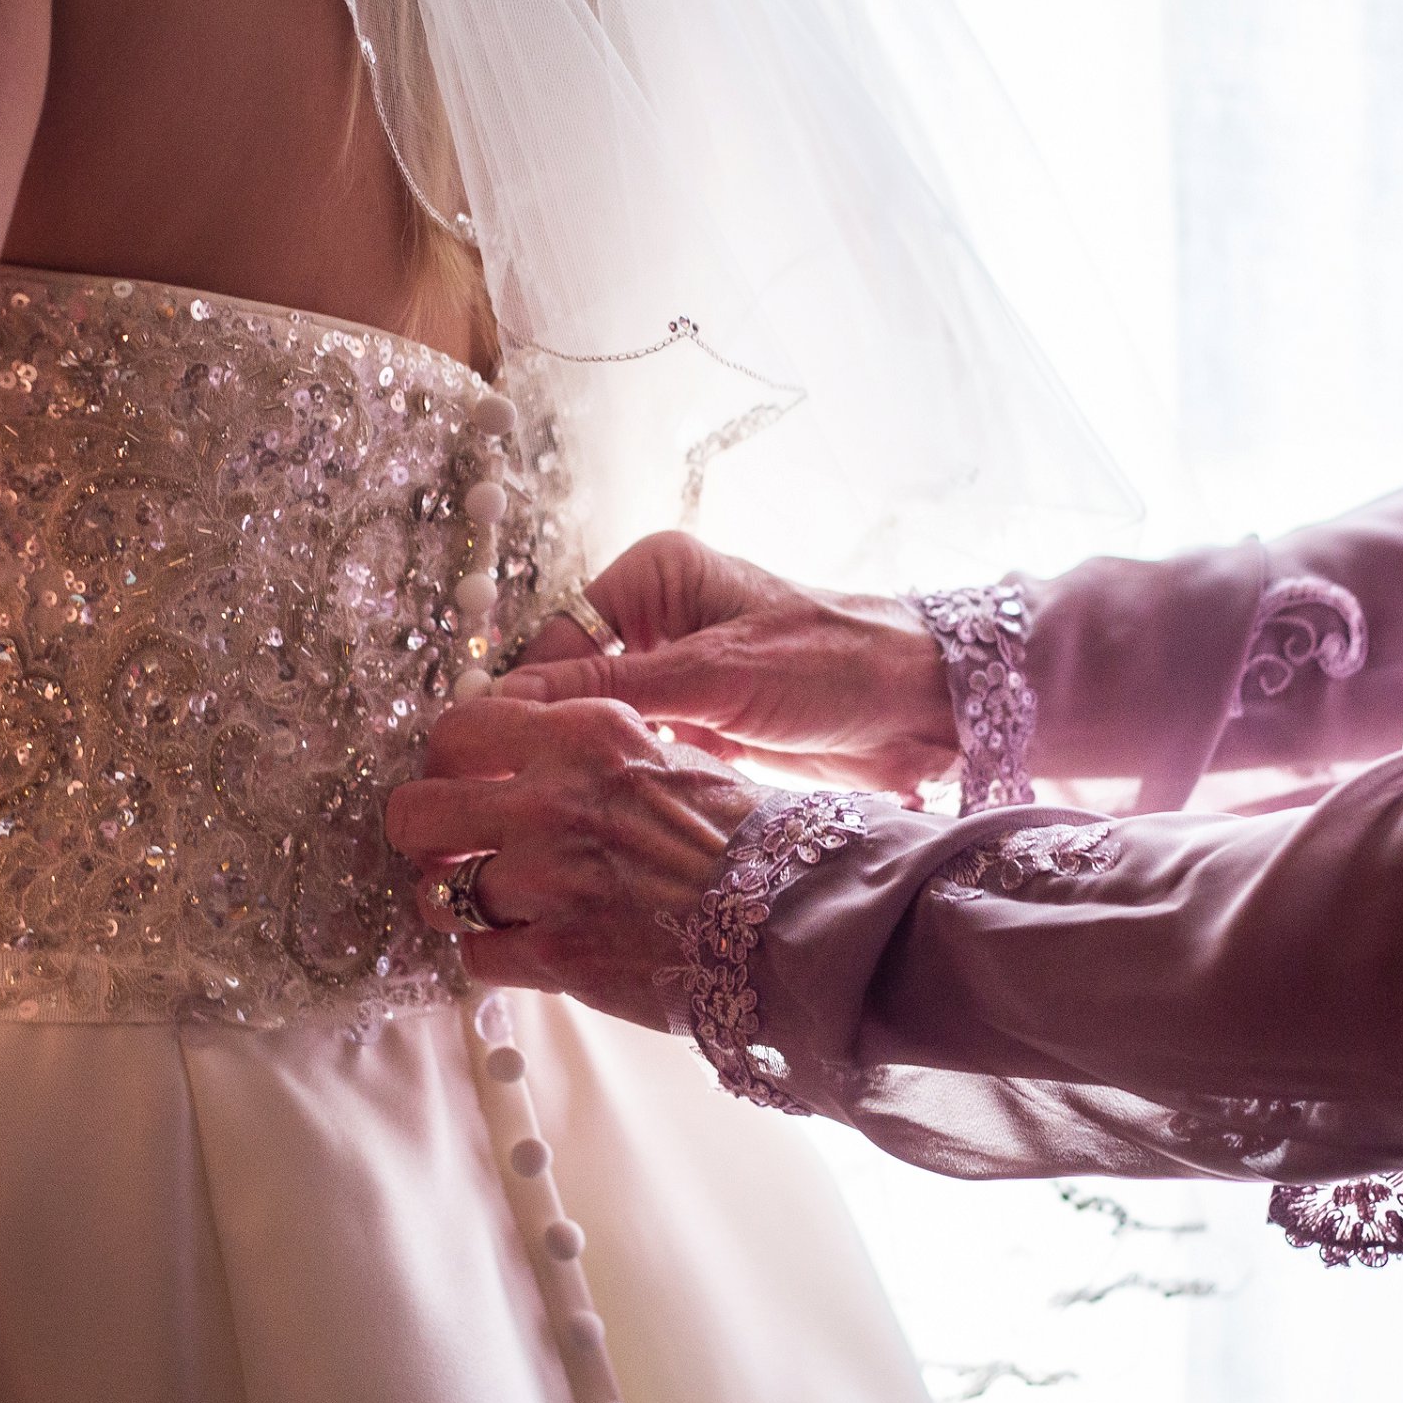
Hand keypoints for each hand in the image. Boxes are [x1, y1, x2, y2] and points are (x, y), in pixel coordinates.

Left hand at [386, 697, 766, 1030]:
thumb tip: (526, 753)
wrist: (802, 918)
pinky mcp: (559, 957)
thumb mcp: (672, 756)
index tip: (457, 782)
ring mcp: (549, 881)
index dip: (445, 762)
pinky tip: (528, 948)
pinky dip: (495, 957)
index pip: (458, 728)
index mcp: (584, 733)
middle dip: (422, 836)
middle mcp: (554, 799)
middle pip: (415, 812)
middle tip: (446, 850)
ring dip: (453, 904)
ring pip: (435, 894)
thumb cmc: (749, 839)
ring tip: (484, 907)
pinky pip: (476, 957)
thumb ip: (593, 752)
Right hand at [500, 532, 959, 795]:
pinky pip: (635, 757)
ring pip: (598, 727)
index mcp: (652, 577)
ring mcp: (676, 678)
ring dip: (578, 769)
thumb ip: (612, 688)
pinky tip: (590, 824)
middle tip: (502, 803)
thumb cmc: (832, 662)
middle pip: (569, 686)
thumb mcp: (714, 673)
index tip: (481, 758)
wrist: (921, 708)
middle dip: (544, 740)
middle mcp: (656, 621)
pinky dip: (617, 787)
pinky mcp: (698, 729)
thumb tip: (506, 704)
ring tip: (536, 822)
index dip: (520, 699)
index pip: (555, 639)